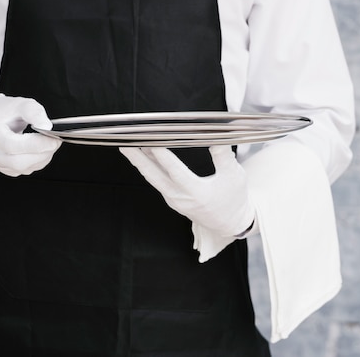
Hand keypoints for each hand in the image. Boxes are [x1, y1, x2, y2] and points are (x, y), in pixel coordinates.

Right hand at [0, 94, 61, 176]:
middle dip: (42, 153)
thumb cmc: (1, 112)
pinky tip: (40, 150)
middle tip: (55, 141)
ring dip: (42, 157)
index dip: (36, 144)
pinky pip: (25, 170)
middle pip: (19, 162)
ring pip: (24, 168)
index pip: (13, 145)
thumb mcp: (18, 104)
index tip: (54, 139)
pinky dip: (37, 161)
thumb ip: (33, 112)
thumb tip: (47, 127)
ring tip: (48, 143)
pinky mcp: (5, 169)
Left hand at [120, 145, 254, 237]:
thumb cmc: (234, 198)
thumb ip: (224, 157)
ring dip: (140, 162)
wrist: (230, 222)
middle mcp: (181, 198)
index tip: (151, 140)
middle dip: (138, 158)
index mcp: (197, 193)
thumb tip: (216, 137)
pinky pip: (157, 182)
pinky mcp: (172, 200)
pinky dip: (149, 168)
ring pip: (153, 179)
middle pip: (154, 176)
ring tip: (128, 146)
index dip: (162, 155)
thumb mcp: (234, 176)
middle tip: (124, 142)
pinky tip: (144, 157)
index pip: (175, 171)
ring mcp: (174, 200)